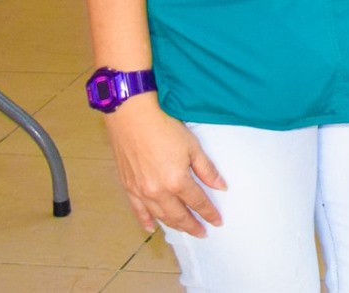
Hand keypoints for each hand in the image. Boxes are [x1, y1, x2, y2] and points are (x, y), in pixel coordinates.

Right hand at [104, 96, 225, 235]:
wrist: (131, 116)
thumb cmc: (163, 126)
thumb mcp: (192, 146)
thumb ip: (206, 169)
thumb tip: (221, 186)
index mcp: (176, 181)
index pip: (197, 202)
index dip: (208, 213)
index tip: (217, 221)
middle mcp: (158, 191)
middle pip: (178, 215)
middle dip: (192, 225)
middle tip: (202, 232)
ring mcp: (141, 191)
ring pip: (160, 216)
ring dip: (173, 225)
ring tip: (184, 229)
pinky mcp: (128, 186)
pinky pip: (137, 210)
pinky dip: (145, 221)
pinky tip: (152, 228)